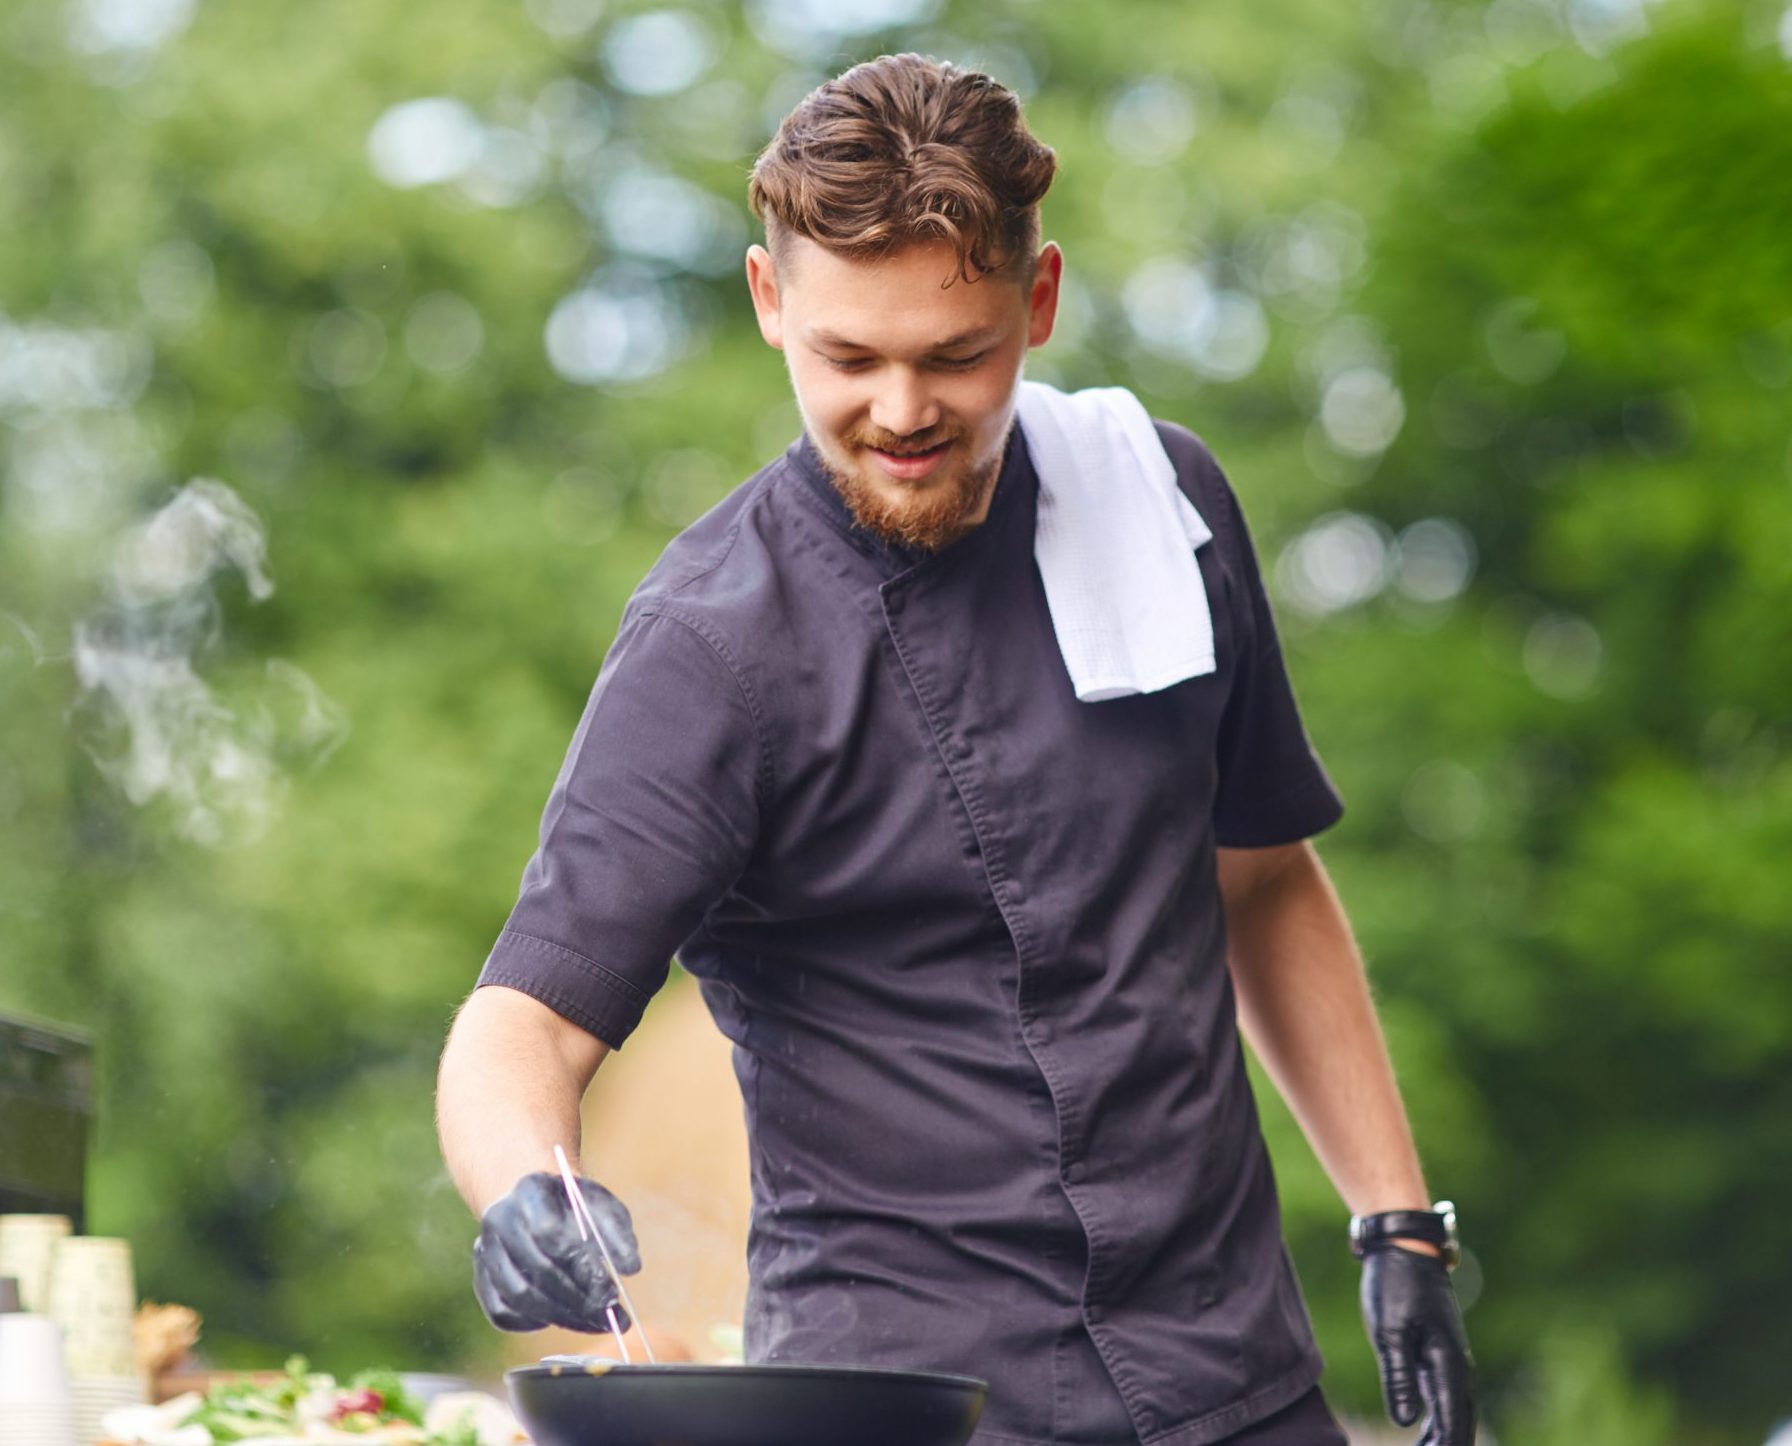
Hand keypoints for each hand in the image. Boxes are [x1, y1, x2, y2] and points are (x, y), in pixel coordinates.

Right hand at [472, 1170, 641, 1333]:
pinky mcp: (481, 1278)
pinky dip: (534, 1322)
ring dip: (562, 1317)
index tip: (612, 1290)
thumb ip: (618, 1233)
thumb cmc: (574, 1206)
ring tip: (595, 1323)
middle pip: (537, 1269)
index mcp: (530, 1191)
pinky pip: (502, 1312)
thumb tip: (631, 1268)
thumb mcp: (601, 1206)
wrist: (536, 1204)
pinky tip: (563, 1317)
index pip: (550, 1233)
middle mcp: (499, 1219)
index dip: (582, 1266)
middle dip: (578, 1300)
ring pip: (519, 1296)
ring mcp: (485, 1250)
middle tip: (611, 1318)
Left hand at [1360, 1242, 1476, 1443]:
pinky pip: (1444, 1400)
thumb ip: (1398, 1377)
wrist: (1405, 1248)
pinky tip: (1421, 1436)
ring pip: (1455, 1414)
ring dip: (1442, 1438)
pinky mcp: (1438, 1356)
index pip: (1452, 1423)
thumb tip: (1403, 1422)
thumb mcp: (1389, 1331)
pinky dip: (1437, 1423)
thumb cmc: (1395, 1286)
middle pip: (1460, 1424)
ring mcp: (1450, 1362)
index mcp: (1448, 1364)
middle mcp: (1457, 1368)